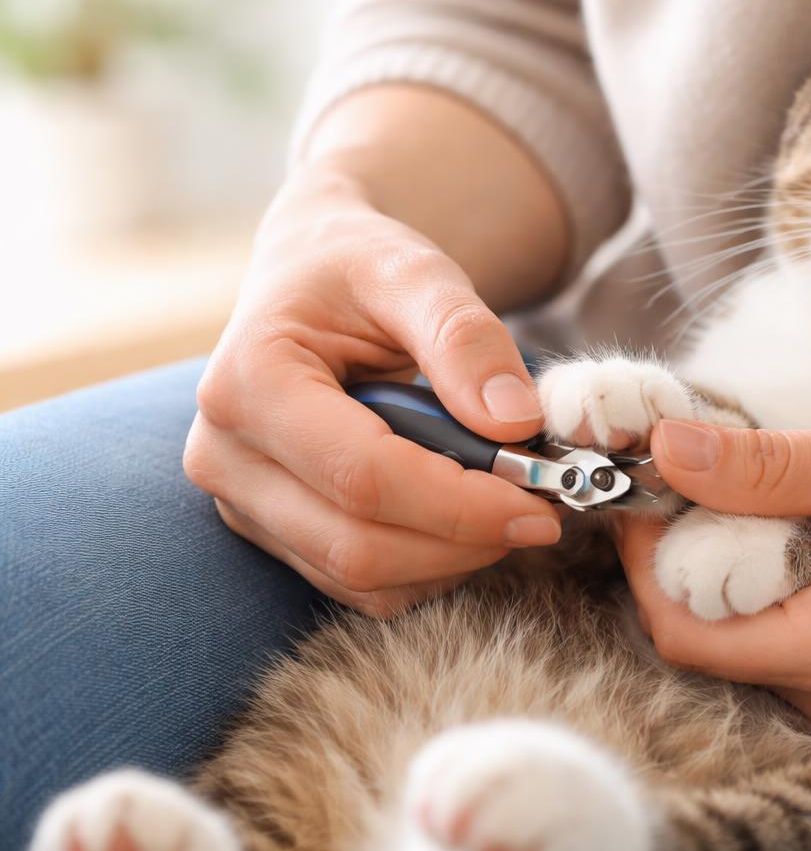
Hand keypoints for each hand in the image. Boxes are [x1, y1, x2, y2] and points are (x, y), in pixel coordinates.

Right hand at [184, 168, 561, 616]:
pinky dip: (429, 564)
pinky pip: (360, 584)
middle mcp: (227, 454)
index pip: (364, 477)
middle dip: (466, 539)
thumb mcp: (415, 271)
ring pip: (362, 578)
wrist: (313, 273)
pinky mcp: (274, 530)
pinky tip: (470, 517)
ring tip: (510, 503)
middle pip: (359, 544)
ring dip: (453, 558)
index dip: (461, 504)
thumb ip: (465, 338)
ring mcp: (243, 502)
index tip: (543, 502)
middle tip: (545, 509)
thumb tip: (514, 423)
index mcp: (249, 382)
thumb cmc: (359, 266)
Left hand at [617, 394, 810, 734]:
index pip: (685, 628)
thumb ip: (775, 463)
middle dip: (688, 548)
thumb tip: (666, 448)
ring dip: (734, 556)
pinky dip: (777, 572)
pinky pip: (793, 631)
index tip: (651, 476)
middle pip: (709, 633)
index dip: (648, 554)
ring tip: (765, 478)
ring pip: (749, 631)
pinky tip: (810, 514)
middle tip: (705, 461)